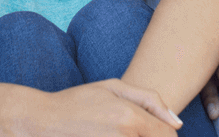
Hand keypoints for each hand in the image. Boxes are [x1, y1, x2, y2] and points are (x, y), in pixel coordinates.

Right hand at [43, 79, 182, 135]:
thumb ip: (150, 100)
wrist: (41, 122)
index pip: (167, 136)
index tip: (154, 131)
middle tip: (132, 131)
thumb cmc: (77, 101)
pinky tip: (107, 136)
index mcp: (129, 117)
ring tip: (119, 132)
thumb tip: (178, 123)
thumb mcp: (113, 88)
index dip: (166, 135)